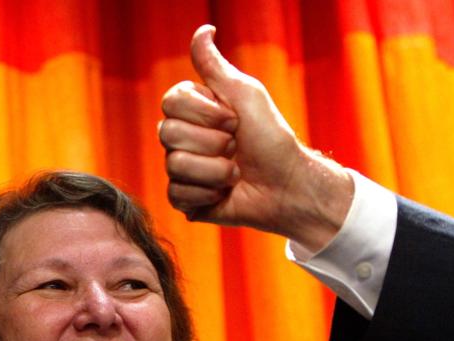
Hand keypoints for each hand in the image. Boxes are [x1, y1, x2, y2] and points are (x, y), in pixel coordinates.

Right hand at [159, 24, 352, 251]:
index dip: (204, 113)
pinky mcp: (184, 198)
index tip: (234, 119)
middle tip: (236, 146)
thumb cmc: (271, 138)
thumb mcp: (246, 95)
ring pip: (175, 165)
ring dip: (215, 170)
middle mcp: (183, 138)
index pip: (170, 102)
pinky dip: (207, 194)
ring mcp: (181, 168)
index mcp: (195, 111)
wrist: (285, 185)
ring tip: (235, 173)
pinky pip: (176, 193)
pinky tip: (223, 192)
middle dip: (213, 142)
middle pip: (168, 133)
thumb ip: (216, 66)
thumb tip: (204, 29)